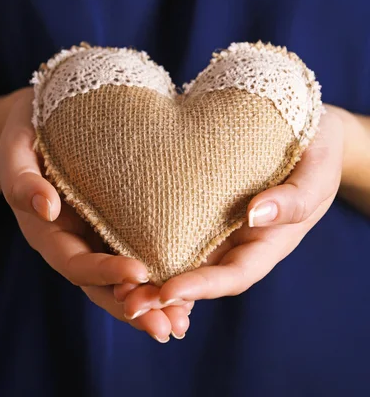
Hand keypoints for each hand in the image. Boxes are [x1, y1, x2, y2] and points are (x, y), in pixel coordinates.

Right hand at [0, 87, 191, 341]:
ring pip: (122, 278)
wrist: (48, 119)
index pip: (75, 261)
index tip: (138, 274)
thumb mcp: (16, 148)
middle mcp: (73, 241)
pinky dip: (160, 274)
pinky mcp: (117, 223)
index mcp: (46, 232)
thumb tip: (46, 209)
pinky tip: (188, 287)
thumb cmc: (28, 130)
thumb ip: (22, 180)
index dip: (103, 272)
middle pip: (101, 285)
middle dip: (134, 306)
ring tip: (183, 320)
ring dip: (152, 300)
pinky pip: (138, 252)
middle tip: (168, 326)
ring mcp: (96, 236)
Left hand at [121, 106, 342, 317]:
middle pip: (199, 275)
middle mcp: (237, 240)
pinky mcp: (199, 202)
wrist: (302, 128)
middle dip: (163, 292)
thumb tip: (255, 213)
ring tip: (113, 280)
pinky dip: (149, 237)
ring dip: (149, 272)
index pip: (233, 275)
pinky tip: (118, 238)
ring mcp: (216, 223)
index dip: (201, 286)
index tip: (168, 291)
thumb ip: (294, 200)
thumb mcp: (316, 175)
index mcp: (266, 243)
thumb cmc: (316, 153)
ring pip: (180, 254)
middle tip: (125, 301)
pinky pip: (173, 224)